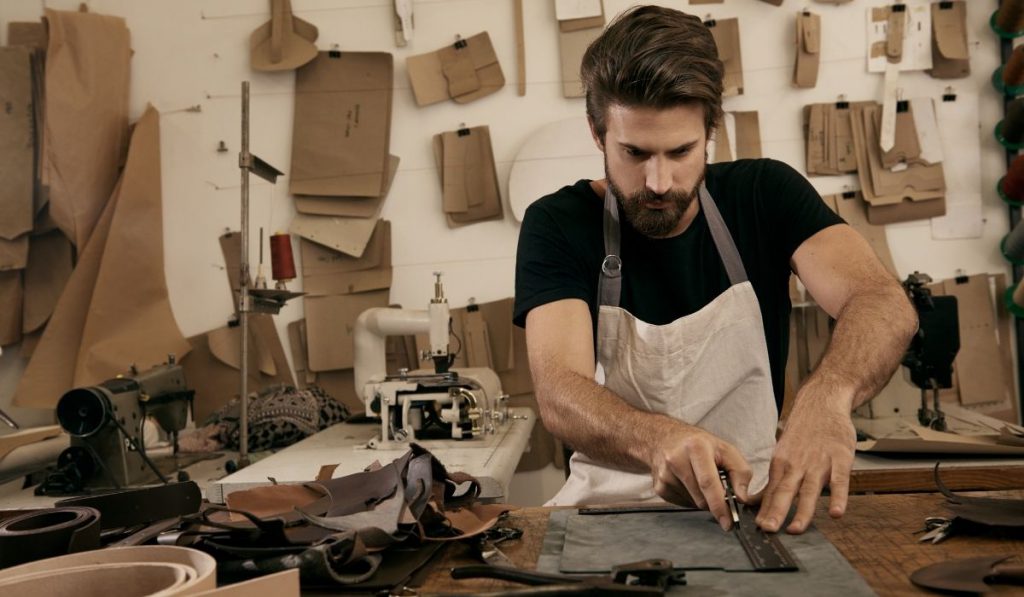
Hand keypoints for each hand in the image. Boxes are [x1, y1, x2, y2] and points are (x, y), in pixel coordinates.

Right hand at [648, 421, 752, 530]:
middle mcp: (676, 460)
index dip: (719, 505)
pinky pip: (683, 504)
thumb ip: (741, 472)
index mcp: (695, 448)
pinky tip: (688, 483)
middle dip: (714, 502)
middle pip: (701, 498)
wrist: (664, 438)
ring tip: (699, 479)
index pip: (707, 482)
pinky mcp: (659, 487)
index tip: (728, 522)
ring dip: (703, 499)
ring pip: (693, 503)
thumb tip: (742, 498)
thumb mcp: (725, 449)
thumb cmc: (698, 444)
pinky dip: (691, 498)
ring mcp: (664, 475)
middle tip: (719, 492)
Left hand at [755, 399, 855, 534]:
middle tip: (768, 529)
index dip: (765, 510)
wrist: (822, 403)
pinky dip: (838, 497)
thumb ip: (776, 480)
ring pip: (809, 490)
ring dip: (802, 511)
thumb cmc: (803, 432)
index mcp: (781, 463)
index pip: (771, 491)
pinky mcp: (840, 459)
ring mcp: (819, 462)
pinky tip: (835, 513)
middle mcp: (797, 464)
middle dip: (775, 511)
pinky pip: (840, 482)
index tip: (758, 528)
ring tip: (796, 529)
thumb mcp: (783, 453)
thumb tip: (757, 502)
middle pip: (785, 491)